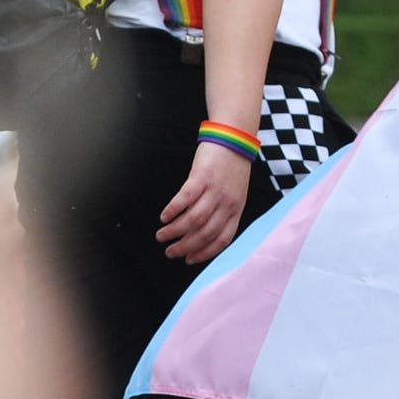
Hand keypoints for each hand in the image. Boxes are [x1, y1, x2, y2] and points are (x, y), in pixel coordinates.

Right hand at [158, 142, 254, 263]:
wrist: (234, 138)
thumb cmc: (232, 167)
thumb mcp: (236, 193)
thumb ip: (224, 212)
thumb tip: (204, 233)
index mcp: (236, 210)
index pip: (222, 240)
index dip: (204, 253)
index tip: (189, 260)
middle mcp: (227, 203)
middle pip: (204, 233)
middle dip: (185, 247)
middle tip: (170, 252)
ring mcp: (214, 190)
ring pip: (193, 220)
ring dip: (174, 232)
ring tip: (161, 236)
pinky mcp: (201, 177)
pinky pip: (185, 200)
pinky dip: (172, 211)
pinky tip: (164, 217)